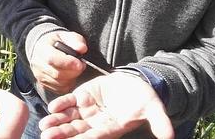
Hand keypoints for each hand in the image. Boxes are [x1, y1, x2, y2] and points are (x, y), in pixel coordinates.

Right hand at [30, 31, 87, 93]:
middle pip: (56, 74)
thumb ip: (75, 41)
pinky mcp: (43, 84)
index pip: (52, 59)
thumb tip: (82, 49)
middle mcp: (37, 63)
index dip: (67, 63)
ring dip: (72, 78)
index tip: (80, 63)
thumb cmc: (57, 42)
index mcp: (41, 48)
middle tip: (81, 65)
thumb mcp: (66, 36)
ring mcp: (39, 75)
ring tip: (76, 69)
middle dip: (73, 72)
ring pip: (59, 83)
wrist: (43, 48)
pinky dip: (68, 84)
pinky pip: (59, 89)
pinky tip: (71, 75)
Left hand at [38, 72, 174, 138]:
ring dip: (56, 122)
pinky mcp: (82, 96)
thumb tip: (171, 137)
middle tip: (47, 137)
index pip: (96, 136)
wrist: (135, 82)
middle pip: (77, 131)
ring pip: (69, 118)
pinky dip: (61, 104)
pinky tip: (52, 107)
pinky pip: (69, 101)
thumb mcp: (153, 108)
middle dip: (62, 134)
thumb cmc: (144, 98)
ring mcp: (88, 109)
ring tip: (43, 126)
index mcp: (112, 128)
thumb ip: (159, 122)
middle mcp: (97, 122)